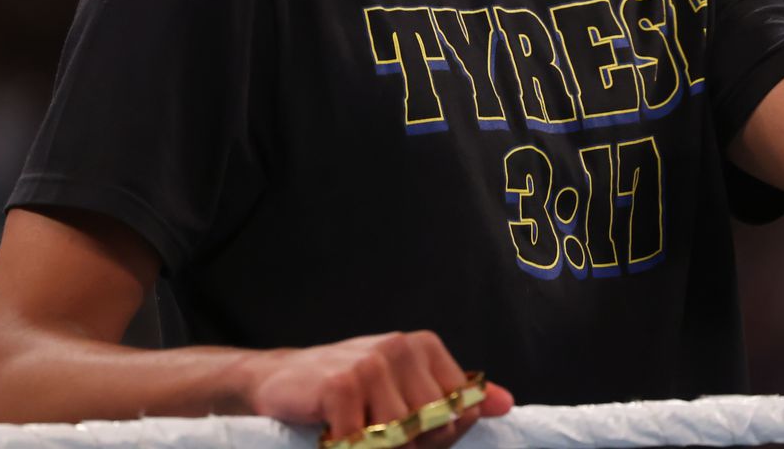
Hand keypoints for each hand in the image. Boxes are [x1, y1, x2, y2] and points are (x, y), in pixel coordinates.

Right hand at [247, 331, 512, 448]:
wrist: (278, 381)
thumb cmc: (346, 390)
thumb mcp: (403, 387)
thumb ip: (453, 396)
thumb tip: (505, 402)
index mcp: (424, 346)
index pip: (461, 410)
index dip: (438, 437)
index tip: (407, 433)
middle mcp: (401, 347)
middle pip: (436, 426)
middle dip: (410, 446)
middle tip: (374, 435)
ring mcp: (372, 363)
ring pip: (403, 439)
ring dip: (377, 448)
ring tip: (356, 433)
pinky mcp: (342, 385)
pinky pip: (363, 443)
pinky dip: (347, 448)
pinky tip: (334, 433)